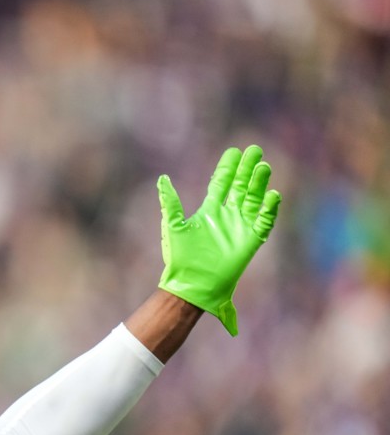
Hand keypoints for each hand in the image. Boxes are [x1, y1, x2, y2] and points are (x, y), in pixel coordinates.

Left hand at [156, 145, 280, 335]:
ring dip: (259, 183)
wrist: (190, 283)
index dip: (228, 168)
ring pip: (254, 199)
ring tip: (263, 166)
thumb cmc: (179, 257)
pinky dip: (269, 209)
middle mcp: (226, 216)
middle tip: (255, 150)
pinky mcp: (250, 241)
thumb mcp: (173, 225)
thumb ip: (170, 202)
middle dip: (247, 169)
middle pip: (241, 187)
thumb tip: (162, 179)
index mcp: (208, 212)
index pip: (221, 184)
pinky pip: (264, 222)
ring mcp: (239, 227)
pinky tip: (272, 194)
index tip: (234, 152)